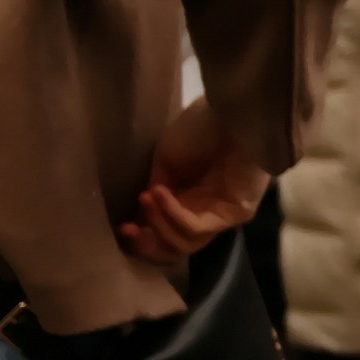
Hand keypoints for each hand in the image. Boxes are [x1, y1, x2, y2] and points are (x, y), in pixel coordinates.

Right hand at [121, 114, 264, 265]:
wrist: (231, 112)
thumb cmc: (198, 128)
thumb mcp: (166, 162)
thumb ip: (158, 193)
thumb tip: (145, 218)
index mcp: (189, 199)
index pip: (167, 234)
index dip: (144, 237)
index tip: (123, 227)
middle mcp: (206, 211)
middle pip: (176, 247)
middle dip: (148, 243)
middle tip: (128, 229)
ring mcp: (222, 214)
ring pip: (186, 243)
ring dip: (159, 224)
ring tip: (147, 197)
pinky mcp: (237, 213)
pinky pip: (197, 226)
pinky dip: (172, 213)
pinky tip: (159, 193)